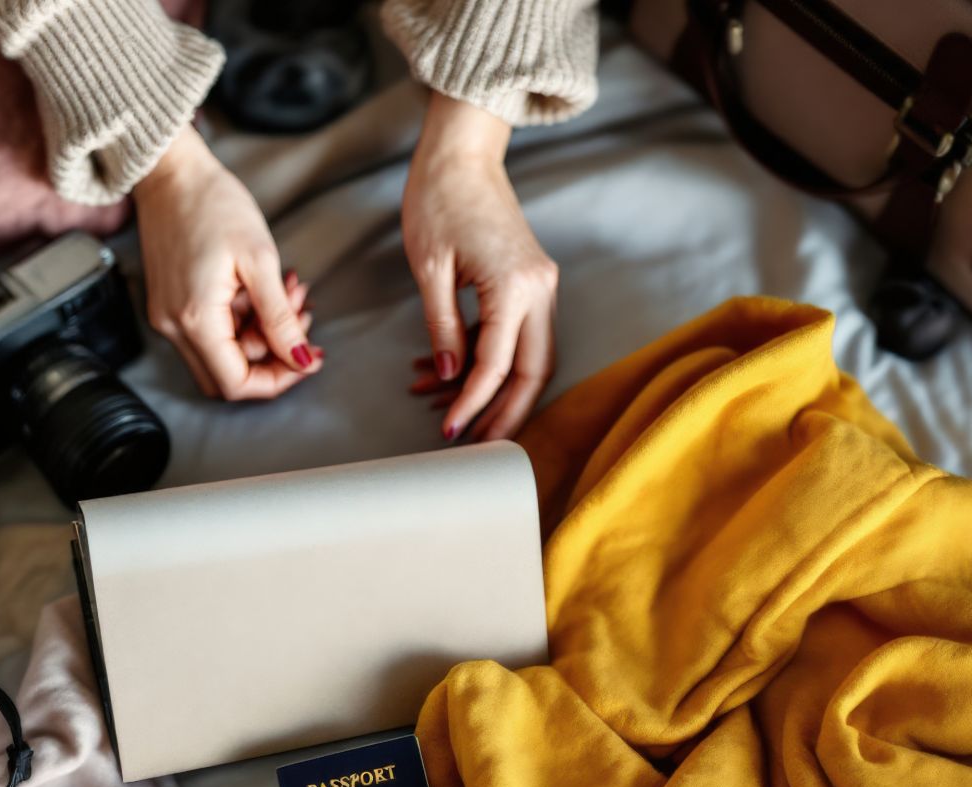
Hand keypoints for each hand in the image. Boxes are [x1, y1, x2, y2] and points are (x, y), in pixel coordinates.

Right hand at [134, 126, 320, 400]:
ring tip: (288, 290)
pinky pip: (209, 331)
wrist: (172, 172)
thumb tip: (300, 358)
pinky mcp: (170, 303)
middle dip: (272, 357)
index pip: (237, 384)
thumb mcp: (260, 259)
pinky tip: (263, 288)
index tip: (308, 357)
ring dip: (261, 334)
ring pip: (222, 354)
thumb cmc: (212, 203)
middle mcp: (173, 326)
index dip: (279, 379)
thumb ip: (279, 317)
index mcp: (195, 319)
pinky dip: (242, 319)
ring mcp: (168, 316)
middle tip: (300, 319)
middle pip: (228, 376)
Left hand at [402, 92, 558, 441]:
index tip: (449, 431)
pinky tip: (445, 370)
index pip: (498, 365)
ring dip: (495, 389)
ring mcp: (541, 285)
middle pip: (535, 371)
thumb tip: (452, 374)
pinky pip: (517, 333)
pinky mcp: (530, 281)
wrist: (461, 154)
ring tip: (450, 411)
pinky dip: (488, 358)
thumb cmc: (439, 199)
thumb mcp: (429, 268)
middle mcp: (541, 288)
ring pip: (531, 357)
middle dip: (506, 414)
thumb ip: (444, 325)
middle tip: (475, 447)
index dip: (473, 403)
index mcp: (516, 285)